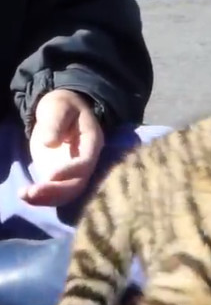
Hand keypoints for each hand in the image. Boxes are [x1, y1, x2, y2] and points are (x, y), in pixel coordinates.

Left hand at [20, 89, 104, 206]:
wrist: (60, 112)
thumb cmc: (62, 106)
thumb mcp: (59, 107)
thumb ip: (56, 123)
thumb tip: (49, 143)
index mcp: (91, 143)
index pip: (86, 162)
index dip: (71, 171)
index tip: (50, 176)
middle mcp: (87, 161)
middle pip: (78, 183)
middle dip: (56, 191)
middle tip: (32, 192)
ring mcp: (74, 171)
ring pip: (68, 192)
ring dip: (48, 199)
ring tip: (25, 195)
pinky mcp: (61, 176)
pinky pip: (56, 192)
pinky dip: (42, 197)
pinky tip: (24, 195)